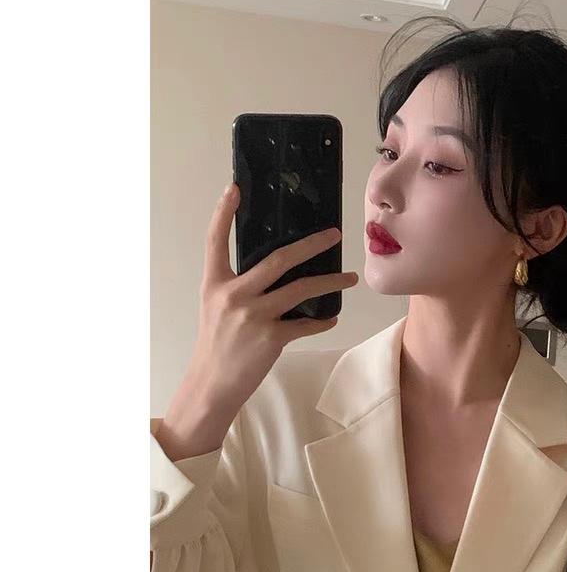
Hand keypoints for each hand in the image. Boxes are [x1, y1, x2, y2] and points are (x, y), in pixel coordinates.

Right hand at [163, 184, 355, 454]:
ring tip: (350, 279)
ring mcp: (253, 315)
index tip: (235, 188)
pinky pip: (306, 324)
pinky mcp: (271, 338)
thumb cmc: (217, 344)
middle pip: (279, 258)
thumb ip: (238, 286)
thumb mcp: (217, 307)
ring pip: (302, 289)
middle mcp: (233, 294)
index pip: (215, 239)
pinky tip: (332, 318)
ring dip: (331, 282)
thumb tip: (273, 269)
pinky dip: (322, 321)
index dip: (223, 212)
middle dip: (311, 244)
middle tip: (333, 234)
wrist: (213, 383)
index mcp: (215, 282)